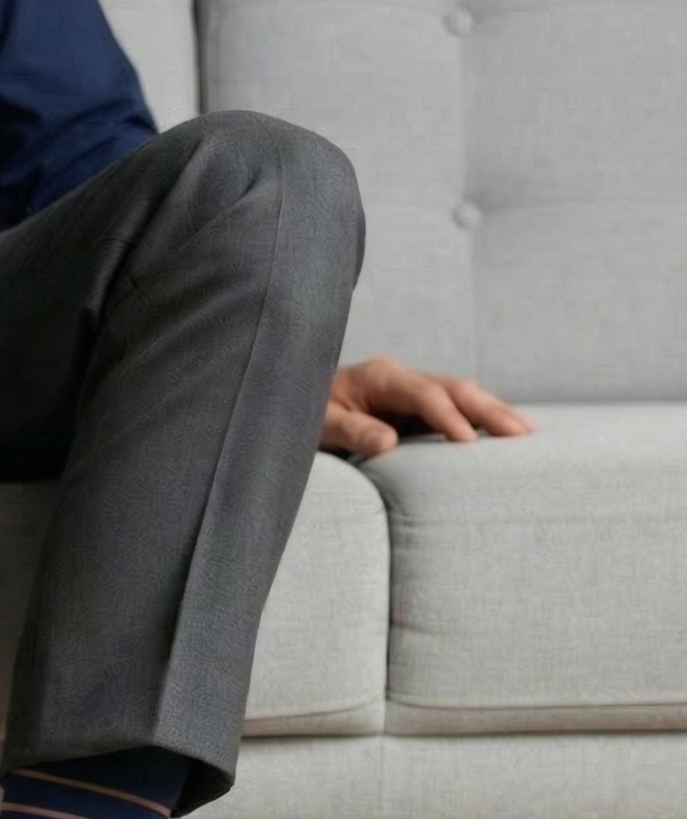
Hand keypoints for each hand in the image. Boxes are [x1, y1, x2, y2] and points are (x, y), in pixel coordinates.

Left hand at [322, 356, 533, 457]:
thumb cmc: (301, 415)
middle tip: (521, 434)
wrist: (294, 401)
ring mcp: (410, 391)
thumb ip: (350, 431)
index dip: (448, 416)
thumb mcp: (317, 425)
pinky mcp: (414, 407)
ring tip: (525, 435)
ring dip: (493, 413)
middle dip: (489, 410)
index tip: (467, 441)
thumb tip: (387, 442)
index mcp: (379, 377)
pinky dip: (478, 420)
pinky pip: (453, 410)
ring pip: (461, 395)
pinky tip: (502, 436)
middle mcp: (401, 377)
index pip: (424, 393)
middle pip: (454, 388)